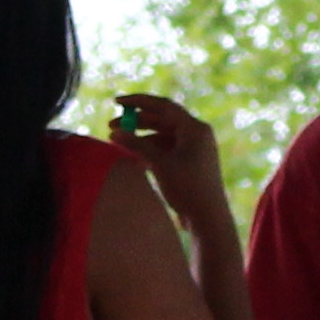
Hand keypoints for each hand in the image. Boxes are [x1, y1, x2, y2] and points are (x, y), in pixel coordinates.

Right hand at [104, 88, 228, 208]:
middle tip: (111, 126)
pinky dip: (149, 151)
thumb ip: (137, 145)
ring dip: (141, 138)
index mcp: (195, 128)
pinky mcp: (189, 163)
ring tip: (118, 143)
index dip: (138, 101)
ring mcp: (194, 149)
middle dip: (136, 122)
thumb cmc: (187, 188)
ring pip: (162, 136)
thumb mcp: (160, 163)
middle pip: (162, 120)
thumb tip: (114, 132)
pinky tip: (132, 158)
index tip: (116, 102)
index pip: (163, 106)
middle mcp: (196, 135)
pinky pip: (166, 150)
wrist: (208, 218)